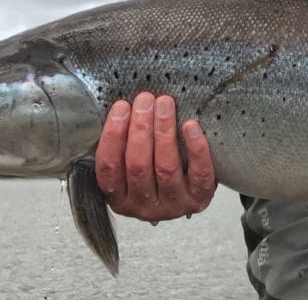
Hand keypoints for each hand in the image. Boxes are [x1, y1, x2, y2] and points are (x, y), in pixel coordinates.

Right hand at [95, 92, 216, 221]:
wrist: (189, 196)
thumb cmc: (154, 172)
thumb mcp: (130, 167)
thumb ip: (122, 145)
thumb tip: (121, 107)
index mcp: (119, 198)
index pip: (108, 167)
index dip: (113, 135)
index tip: (121, 106)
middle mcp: (143, 207)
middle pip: (138, 165)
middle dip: (140, 128)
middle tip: (145, 99)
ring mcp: (173, 206)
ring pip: (166, 167)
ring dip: (164, 131)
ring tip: (165, 104)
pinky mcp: (199, 198)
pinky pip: (198, 173)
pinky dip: (195, 147)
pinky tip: (191, 125)